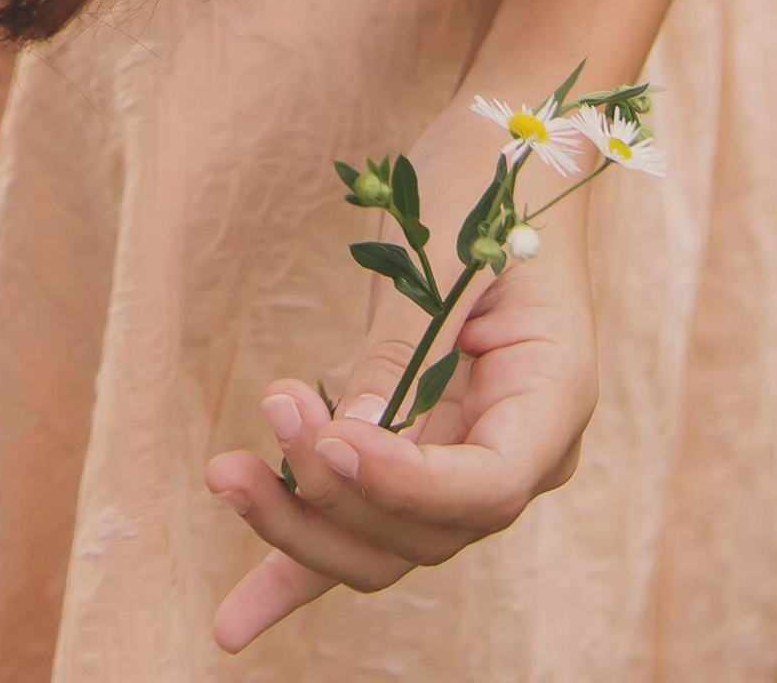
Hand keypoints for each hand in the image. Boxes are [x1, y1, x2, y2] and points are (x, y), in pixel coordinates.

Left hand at [204, 97, 597, 653]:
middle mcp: (514, 450)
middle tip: (273, 408)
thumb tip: (346, 442)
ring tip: (227, 469)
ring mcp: (462, 459)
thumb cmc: (485, 183)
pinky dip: (294, 568)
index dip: (403, 479)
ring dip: (299, 521)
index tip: (329, 431)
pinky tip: (234, 623)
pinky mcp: (408, 449)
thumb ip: (407, 352)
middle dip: (335, 495)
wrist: (501, 153)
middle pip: (424, 533)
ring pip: (383, 542)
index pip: (484, 486)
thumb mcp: (449, 252)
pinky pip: (357, 525)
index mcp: (549, 400)